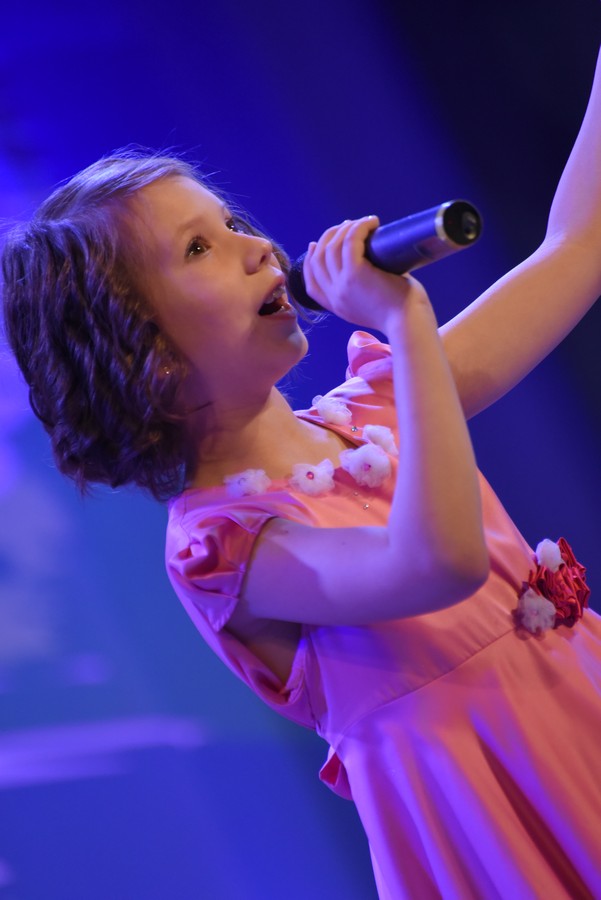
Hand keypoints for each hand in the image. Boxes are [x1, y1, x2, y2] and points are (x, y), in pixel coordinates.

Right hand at [302, 215, 430, 333]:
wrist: (410, 324)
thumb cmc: (403, 313)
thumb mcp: (375, 305)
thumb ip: (368, 289)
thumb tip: (377, 262)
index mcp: (337, 306)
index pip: (311, 282)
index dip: (310, 260)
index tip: (315, 244)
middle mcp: (335, 297)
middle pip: (318, 260)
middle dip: (328, 237)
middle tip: (347, 225)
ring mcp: (342, 285)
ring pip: (331, 248)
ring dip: (346, 229)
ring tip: (364, 222)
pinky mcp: (355, 274)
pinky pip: (349, 242)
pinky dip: (359, 228)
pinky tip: (372, 222)